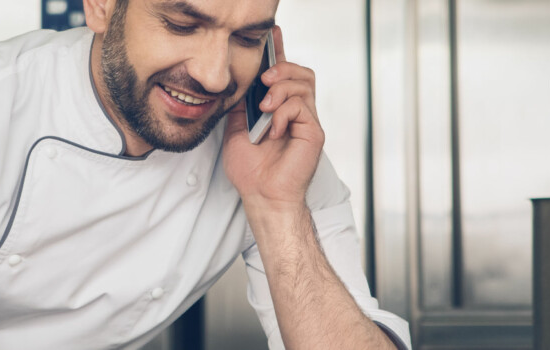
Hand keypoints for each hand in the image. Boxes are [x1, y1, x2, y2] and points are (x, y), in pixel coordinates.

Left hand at [222, 26, 323, 212]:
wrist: (261, 194)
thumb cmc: (250, 170)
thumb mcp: (236, 127)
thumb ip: (242, 103)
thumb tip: (241, 80)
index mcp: (278, 109)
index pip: (284, 75)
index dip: (280, 53)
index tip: (273, 35)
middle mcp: (296, 112)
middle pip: (301, 73)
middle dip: (281, 68)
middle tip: (263, 80)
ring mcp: (306, 121)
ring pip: (304, 83)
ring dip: (280, 89)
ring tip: (264, 107)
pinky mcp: (313, 132)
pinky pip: (301, 106)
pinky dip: (282, 113)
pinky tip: (272, 130)